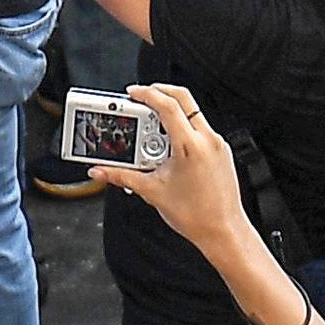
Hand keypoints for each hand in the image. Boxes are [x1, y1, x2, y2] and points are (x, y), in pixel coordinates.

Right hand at [104, 84, 267, 263]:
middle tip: (140, 97)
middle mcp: (207, 140)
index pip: (167, 105)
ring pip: (192, 113)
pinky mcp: (221, 152)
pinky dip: (182, 130)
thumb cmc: (196, 215)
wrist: (224, 232)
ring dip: (170, 114)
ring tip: (150, 133)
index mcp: (190, 146)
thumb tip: (100, 171)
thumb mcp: (151, 191)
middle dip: (159, 92)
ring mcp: (217, 144)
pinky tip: (167, 149)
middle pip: (183, 98)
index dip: (146, 93)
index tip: (132, 93)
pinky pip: (199, 129)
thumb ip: (121, 176)